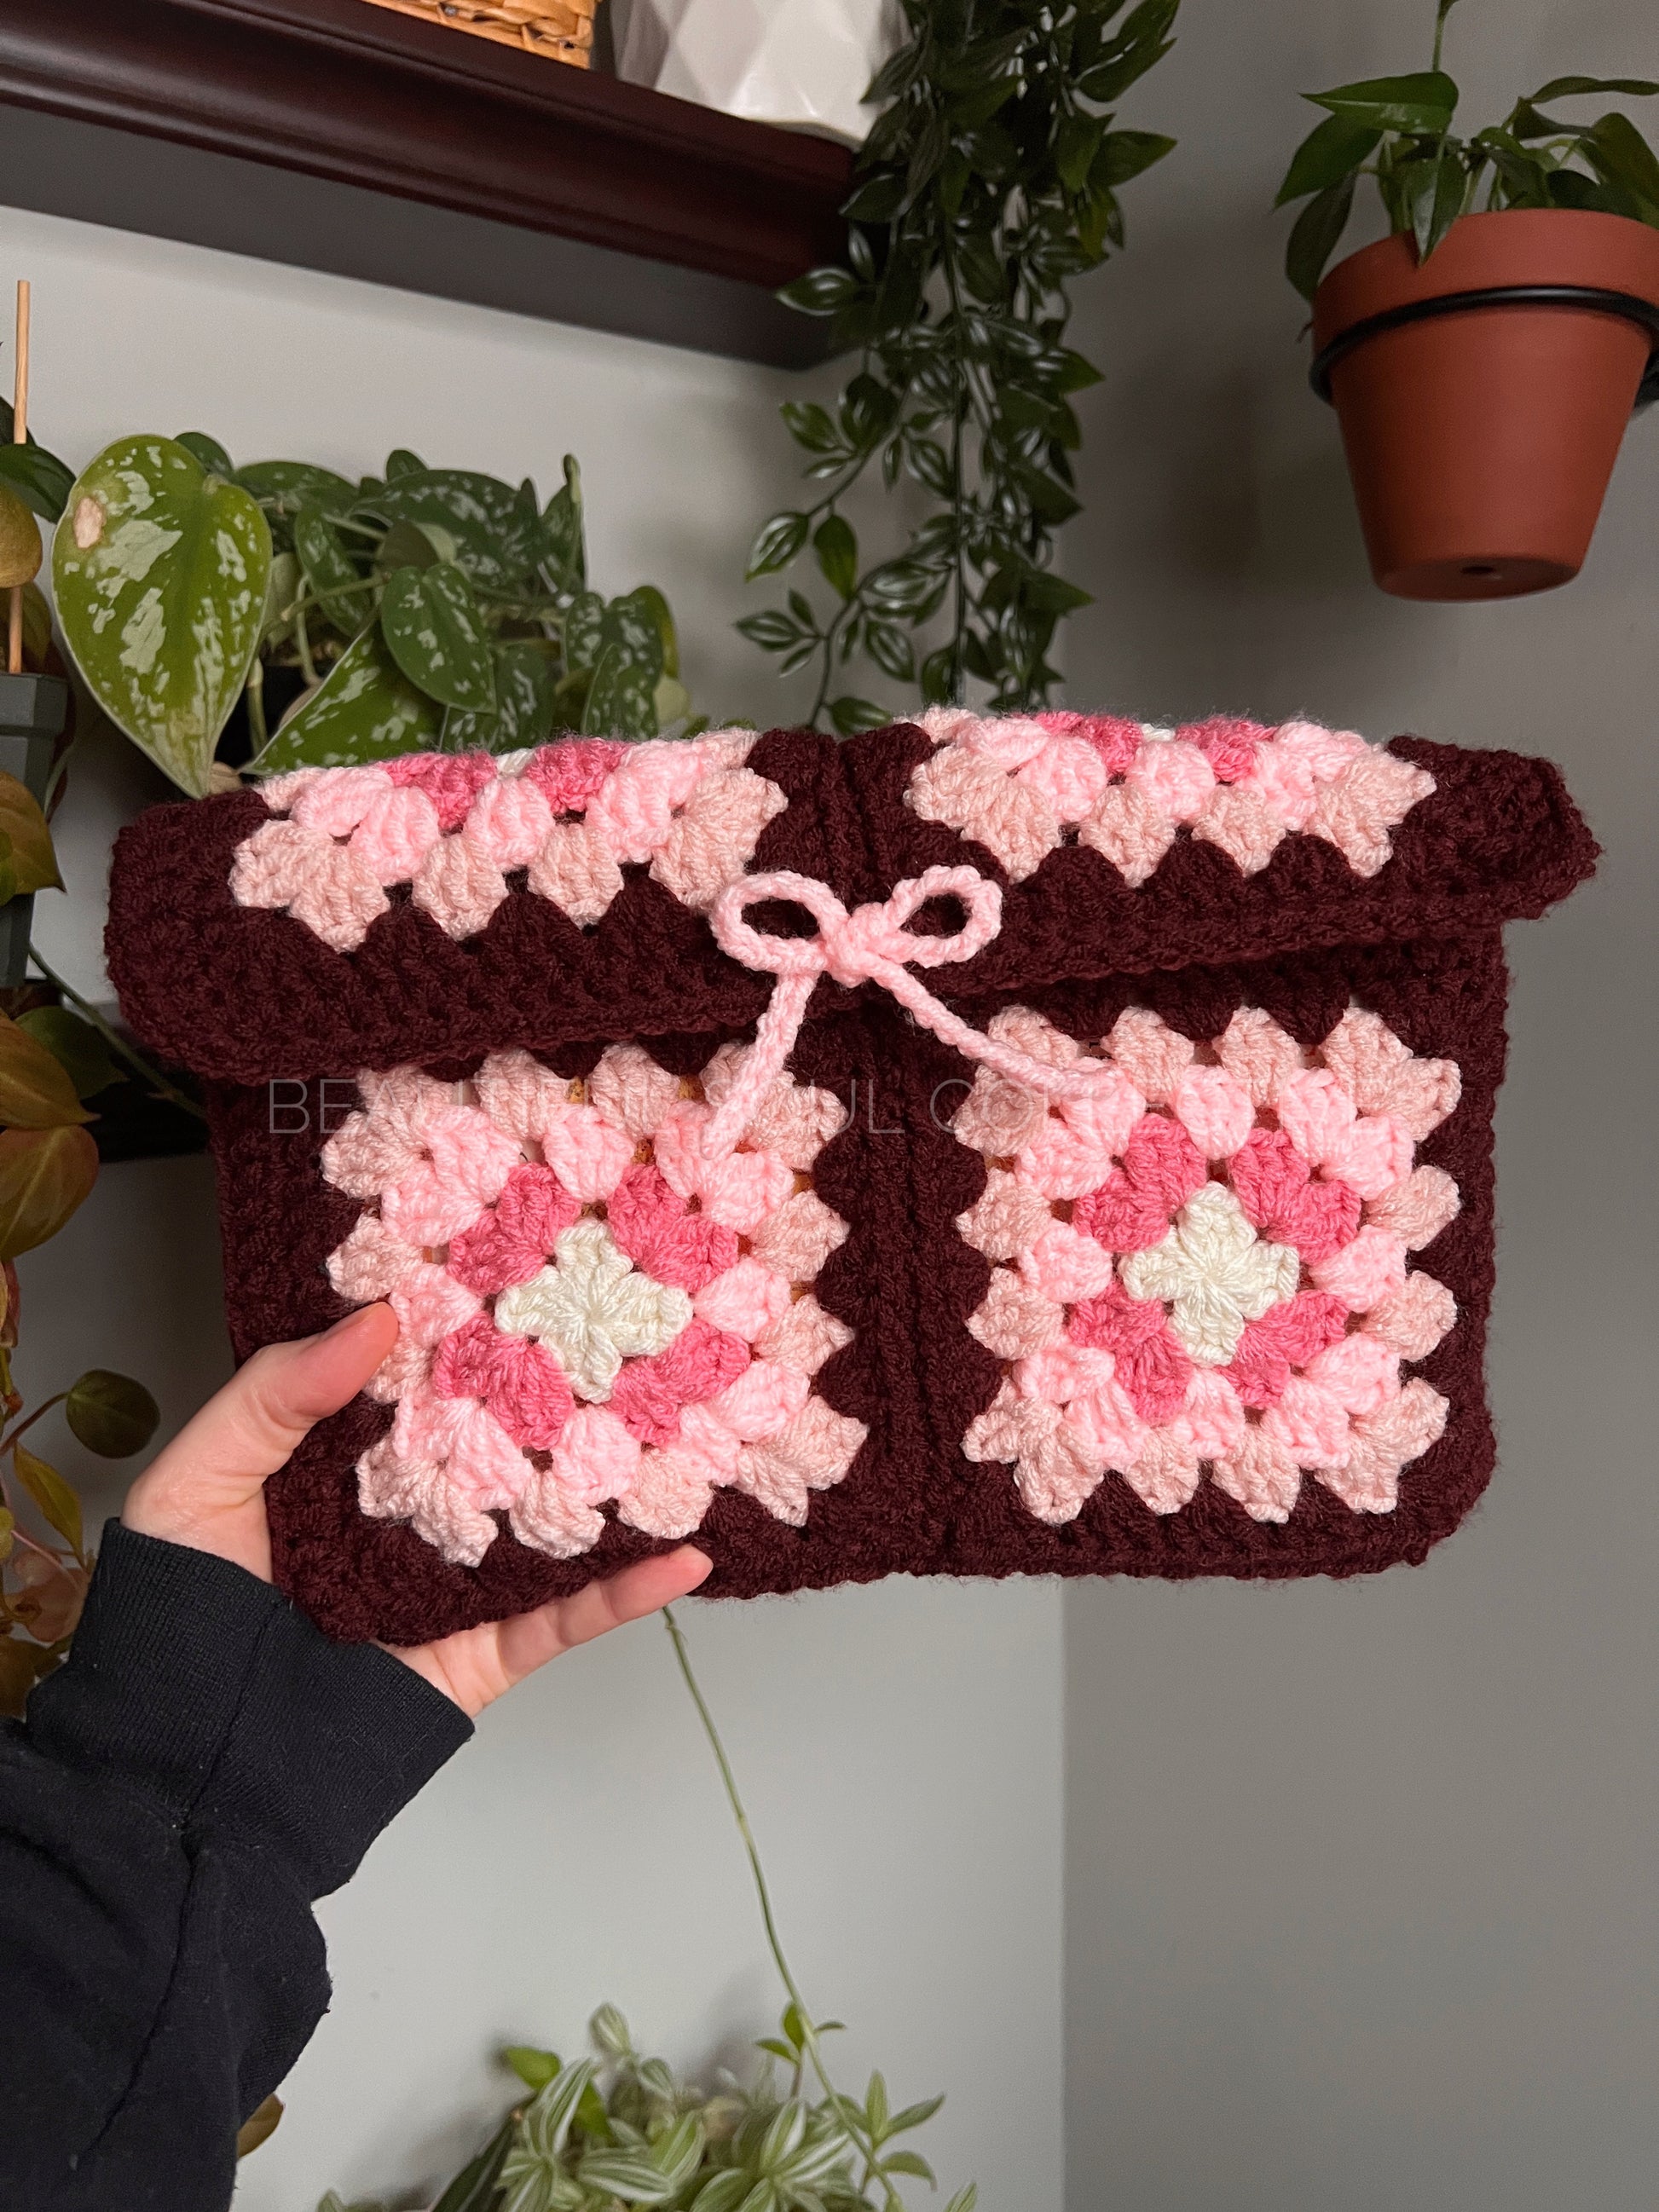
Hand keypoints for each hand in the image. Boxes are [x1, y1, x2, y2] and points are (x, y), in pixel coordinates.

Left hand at [121, 1304, 710, 1715]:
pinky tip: (682, 1557)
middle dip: (558, 1389)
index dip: (460, 1325)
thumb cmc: (171, 1619)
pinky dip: (625, 1595)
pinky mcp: (480, 1654)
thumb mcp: (199, 1480)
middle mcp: (404, 1516)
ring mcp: (450, 1585)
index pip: (412, 1383)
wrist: (181, 1774)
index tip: (518, 1260)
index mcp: (338, 1467)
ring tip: (686, 1425)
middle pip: (497, 1443)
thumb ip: (276, 1395)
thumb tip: (379, 1321)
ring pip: (547, 1524)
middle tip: (627, 1319)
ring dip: (614, 1484)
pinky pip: (561, 1621)